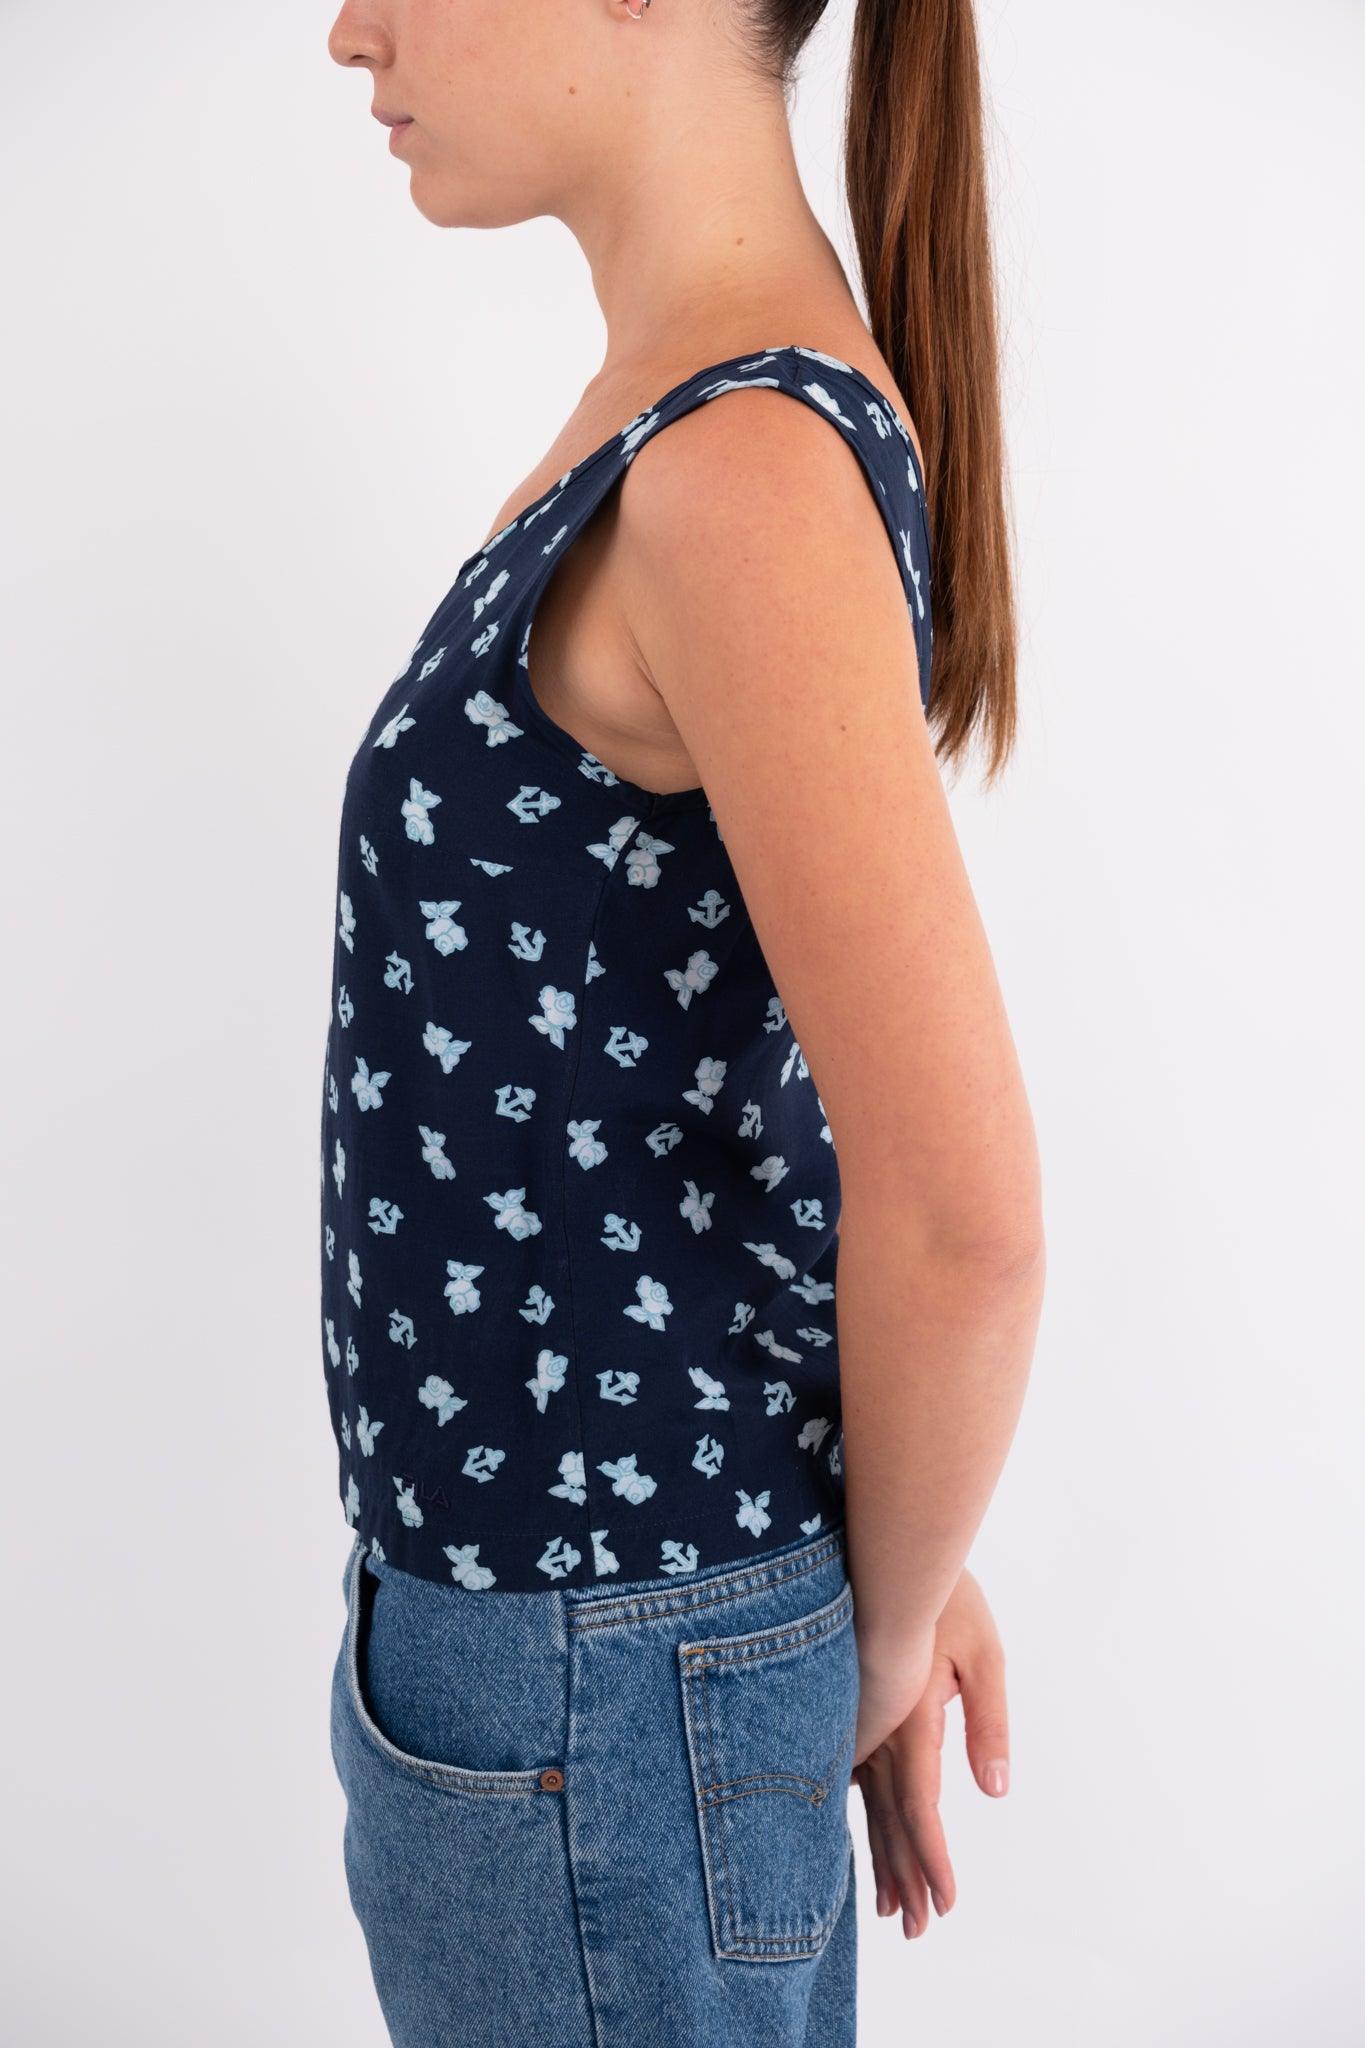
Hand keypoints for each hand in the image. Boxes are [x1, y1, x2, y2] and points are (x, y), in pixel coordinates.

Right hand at [850, 1569, 1008, 1940]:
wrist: (882, 1549)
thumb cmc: (942, 1595)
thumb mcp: (984, 1655)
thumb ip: (989, 1724)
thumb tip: (996, 1788)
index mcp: (909, 1723)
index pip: (921, 1810)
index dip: (934, 1862)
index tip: (947, 1905)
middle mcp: (874, 1732)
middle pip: (889, 1822)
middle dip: (908, 1879)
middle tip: (918, 1933)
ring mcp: (852, 1721)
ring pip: (864, 1806)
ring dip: (880, 1859)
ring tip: (890, 1909)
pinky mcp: (845, 1709)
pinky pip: (847, 1779)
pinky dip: (856, 1819)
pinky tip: (851, 1839)